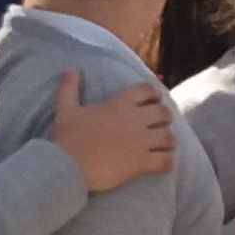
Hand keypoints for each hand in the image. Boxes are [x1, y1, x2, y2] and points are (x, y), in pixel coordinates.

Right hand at [49, 69, 174, 190]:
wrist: (69, 165)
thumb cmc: (67, 137)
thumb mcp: (66, 108)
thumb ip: (70, 88)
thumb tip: (71, 69)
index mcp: (120, 104)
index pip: (145, 90)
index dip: (153, 94)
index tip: (155, 99)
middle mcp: (135, 120)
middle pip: (163, 113)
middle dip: (165, 117)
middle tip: (162, 123)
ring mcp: (140, 142)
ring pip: (168, 137)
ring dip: (169, 140)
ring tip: (166, 145)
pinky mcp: (141, 163)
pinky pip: (164, 162)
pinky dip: (167, 163)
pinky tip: (165, 164)